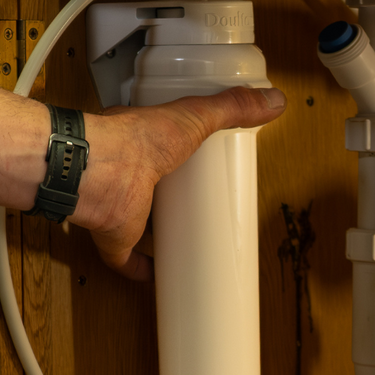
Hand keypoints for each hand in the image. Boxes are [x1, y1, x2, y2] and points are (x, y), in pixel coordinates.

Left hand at [70, 86, 286, 280]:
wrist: (102, 172)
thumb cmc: (137, 139)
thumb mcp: (194, 116)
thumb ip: (231, 107)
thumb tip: (271, 100)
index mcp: (141, 142)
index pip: (158, 145)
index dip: (176, 151)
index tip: (197, 161)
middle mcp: (128, 175)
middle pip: (149, 186)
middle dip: (167, 193)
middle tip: (195, 202)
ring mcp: (120, 208)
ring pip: (136, 221)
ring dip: (154, 230)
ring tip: (182, 236)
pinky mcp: (115, 238)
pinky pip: (125, 259)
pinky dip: (139, 269)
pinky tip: (157, 274)